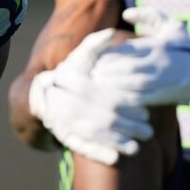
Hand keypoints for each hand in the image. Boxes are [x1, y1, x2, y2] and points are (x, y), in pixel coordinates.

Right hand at [30, 29, 152, 165]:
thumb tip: (111, 32)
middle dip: (130, 127)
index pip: (111, 98)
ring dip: (119, 142)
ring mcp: (69, 122)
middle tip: (148, 131)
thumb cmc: (68, 74)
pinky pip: (83, 147)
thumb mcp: (80, 57)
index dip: (130, 107)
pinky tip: (116, 158)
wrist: (41, 94)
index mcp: (82, 86)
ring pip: (98, 135)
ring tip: (137, 146)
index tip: (145, 112)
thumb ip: (95, 45)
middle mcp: (75, 105)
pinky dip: (99, 154)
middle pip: (108, 118)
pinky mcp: (66, 137)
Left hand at [91, 7, 189, 105]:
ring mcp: (164, 78)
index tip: (96, 57)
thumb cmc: (187, 46)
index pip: (128, 49)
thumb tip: (126, 14)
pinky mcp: (167, 93)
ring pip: (134, 83)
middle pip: (127, 67)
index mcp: (158, 44)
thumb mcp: (172, 25)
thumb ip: (148, 16)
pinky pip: (144, 98)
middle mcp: (160, 61)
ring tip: (98, 86)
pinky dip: (129, 99)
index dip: (110, 55)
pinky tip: (116, 100)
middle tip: (91, 74)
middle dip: (108, 71)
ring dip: (115, 86)